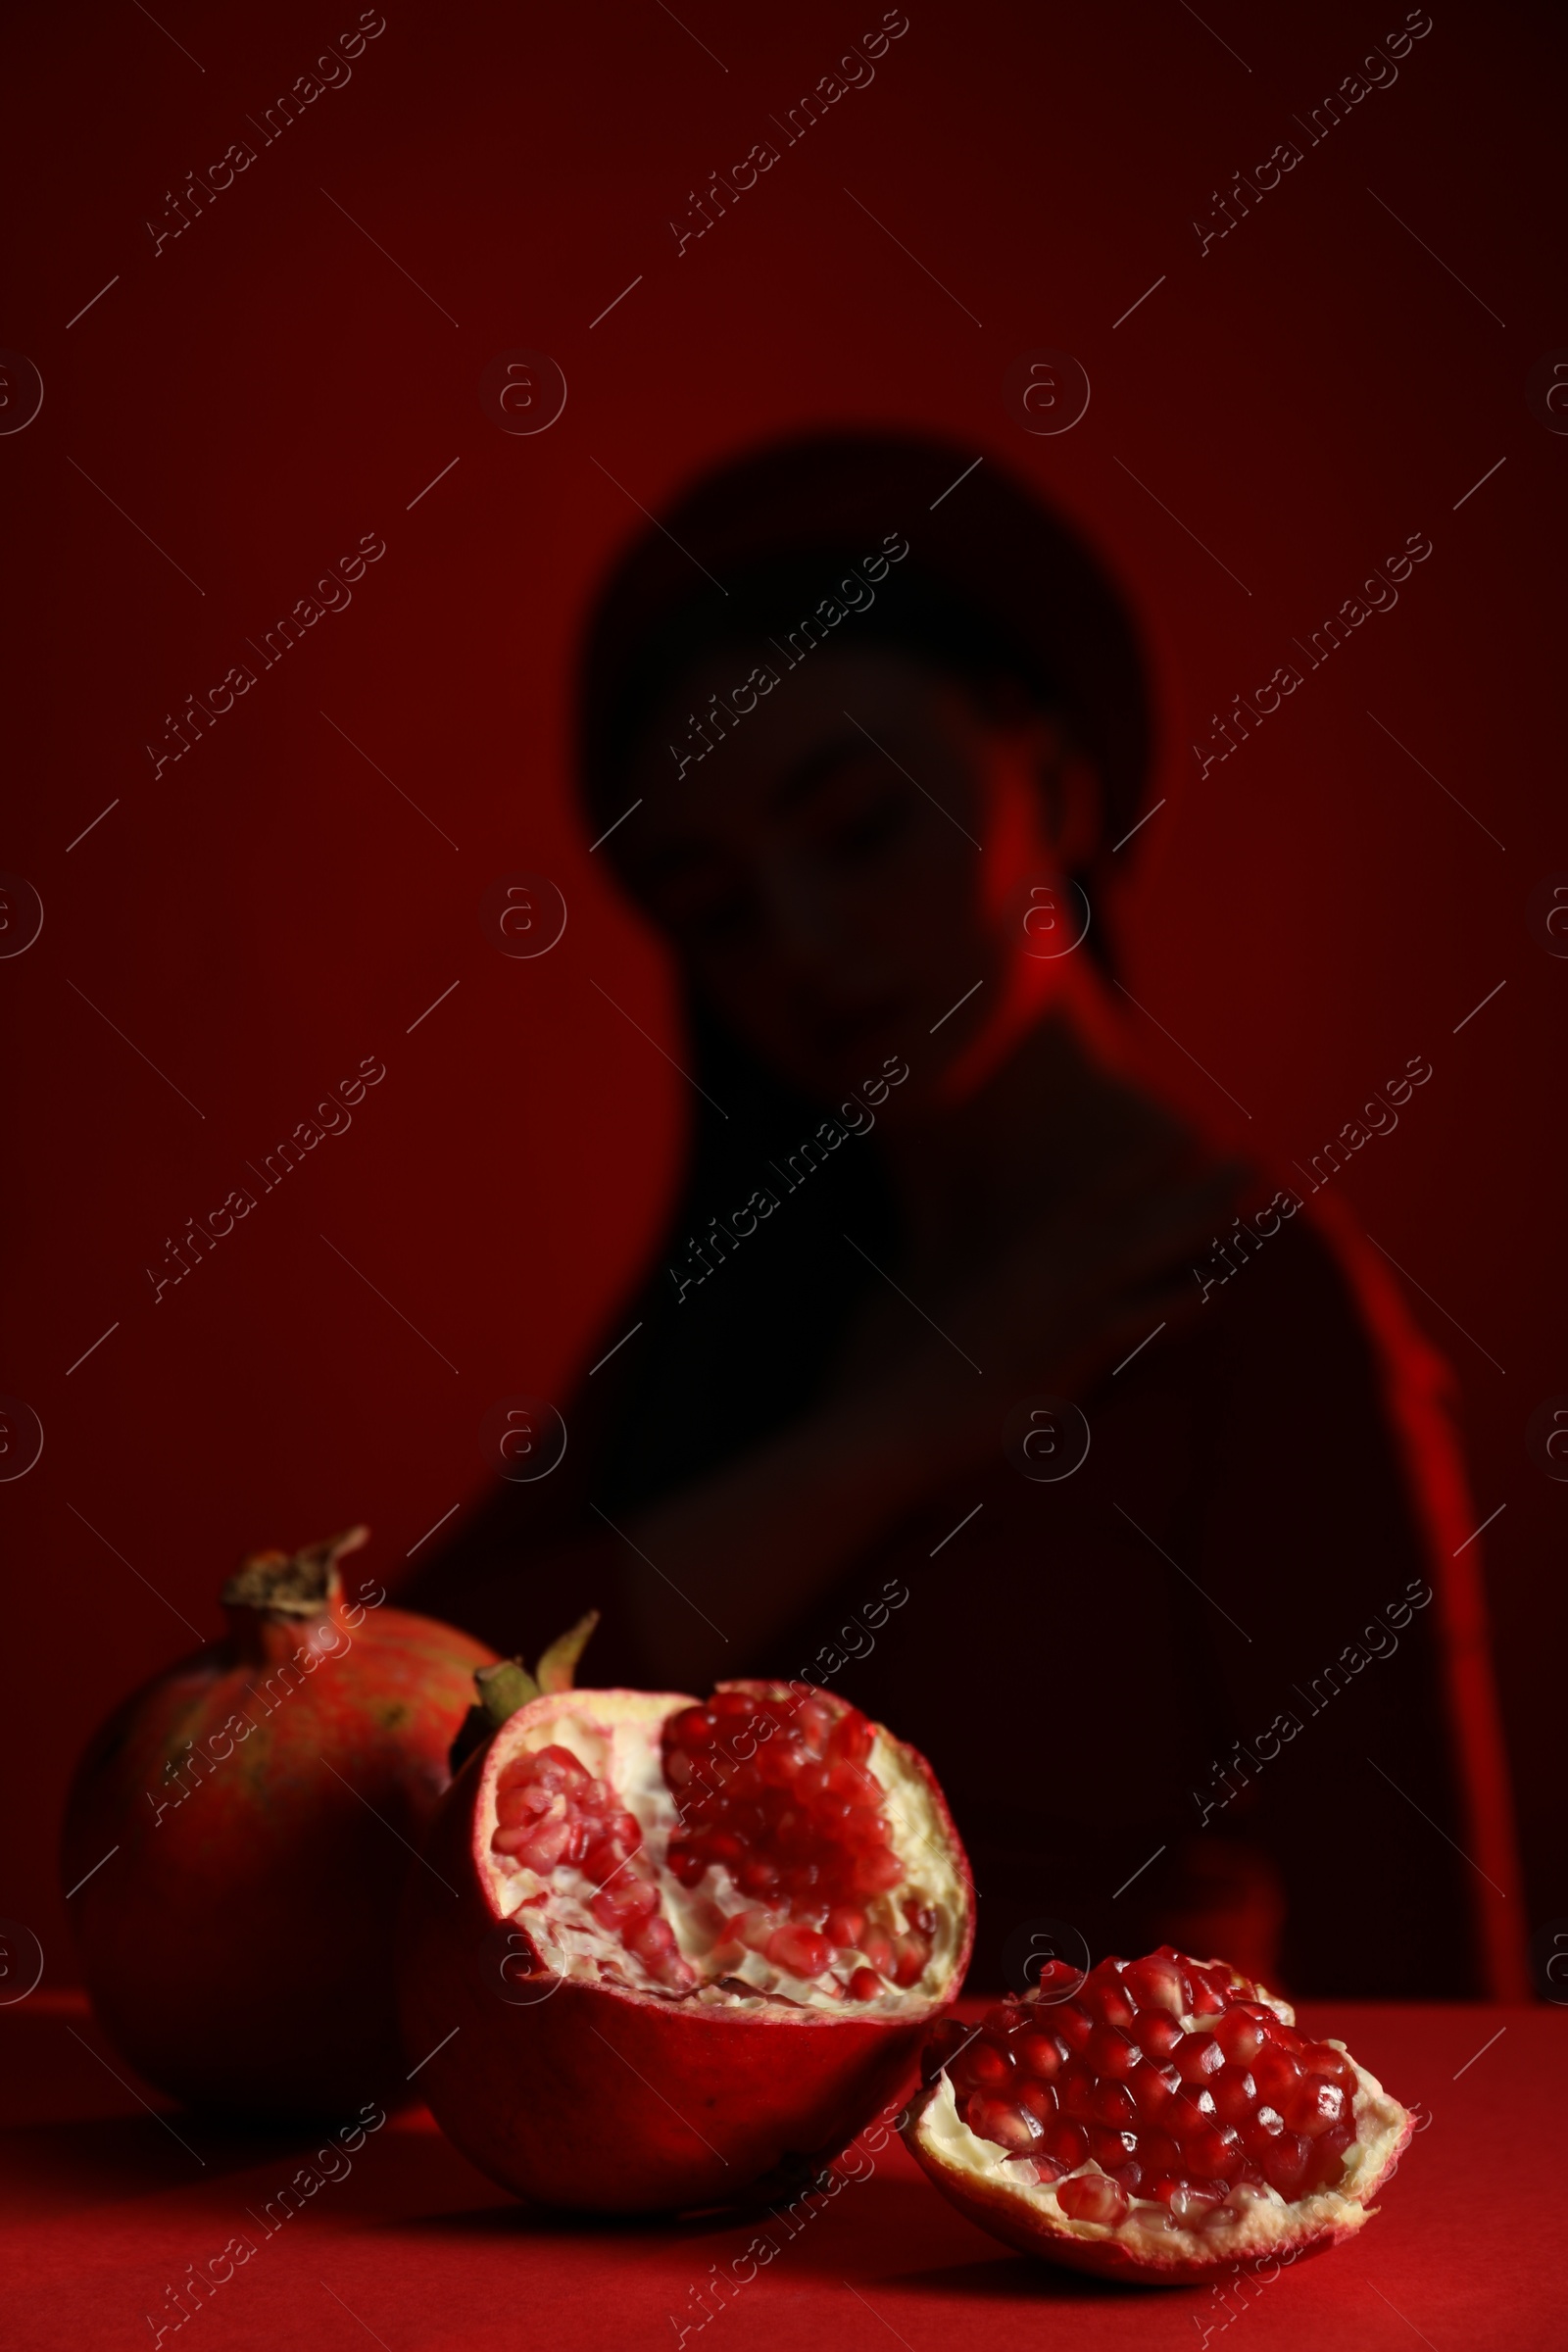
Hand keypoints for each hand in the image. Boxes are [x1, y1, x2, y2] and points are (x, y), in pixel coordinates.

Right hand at [830, 1142, 1248, 1480]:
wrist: (897, 1425)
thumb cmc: (927, 1390)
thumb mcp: (974, 1329)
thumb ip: (1012, 1308)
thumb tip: (1029, 1306)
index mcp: (1025, 1266)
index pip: (1094, 1203)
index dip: (1144, 1169)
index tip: (1190, 1137)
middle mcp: (1044, 1275)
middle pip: (1134, 1220)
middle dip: (1194, 1190)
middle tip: (1252, 1159)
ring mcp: (1054, 1311)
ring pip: (1142, 1256)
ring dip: (1200, 1228)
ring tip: (1254, 1209)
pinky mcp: (1060, 1355)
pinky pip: (1128, 1323)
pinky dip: (1171, 1308)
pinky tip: (1215, 1295)